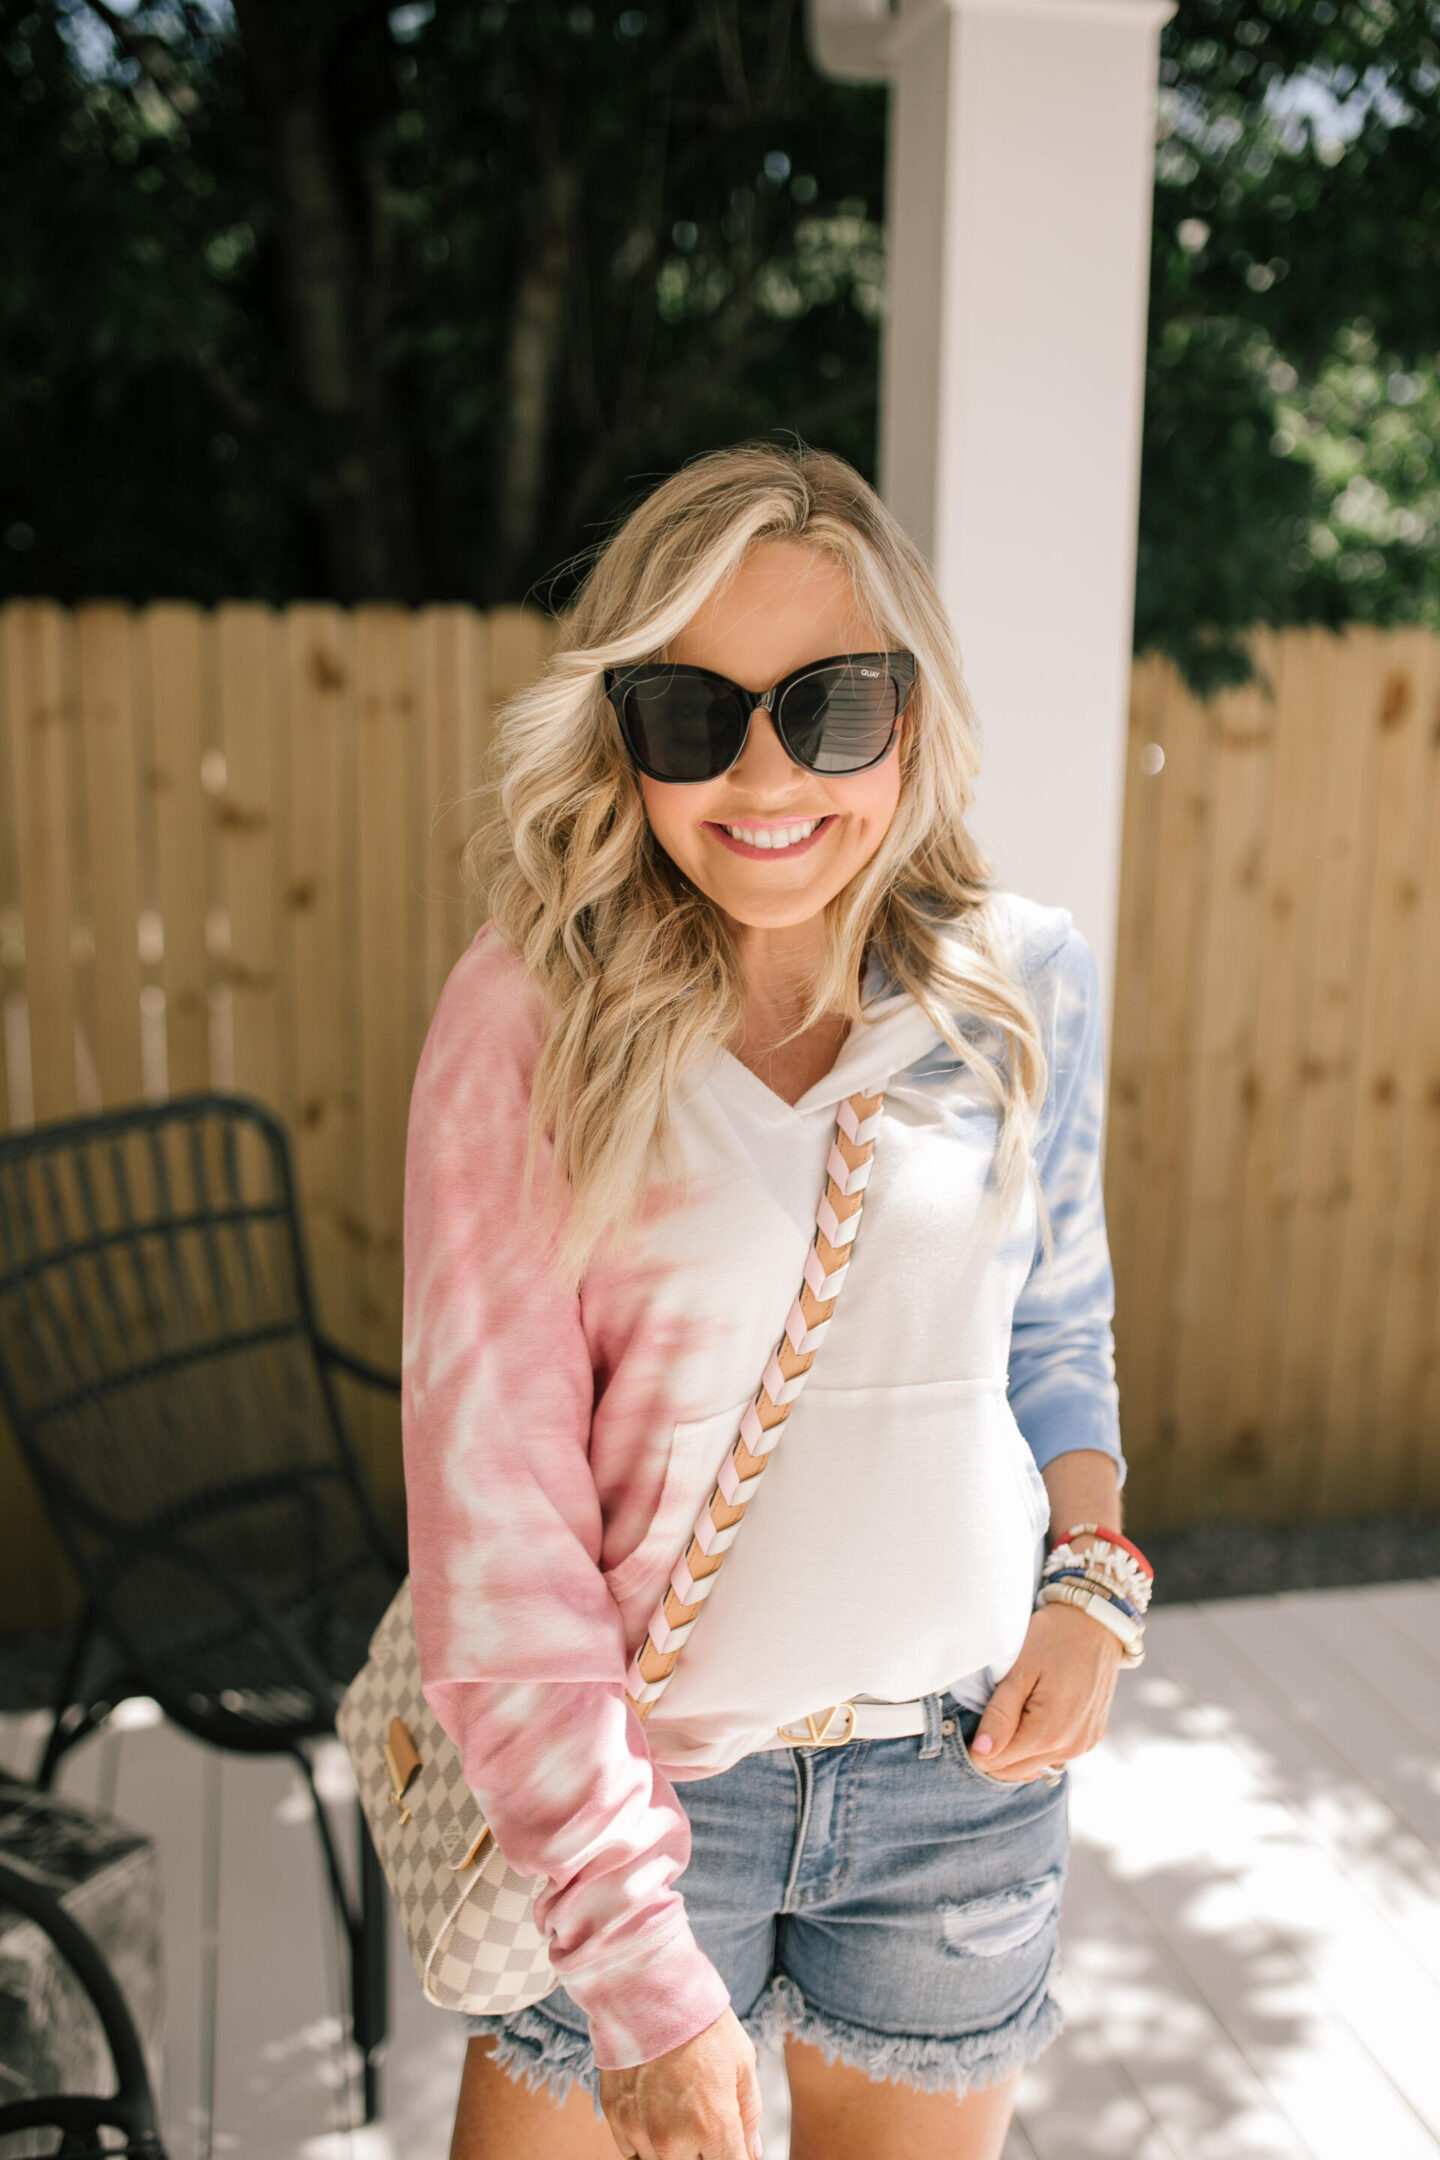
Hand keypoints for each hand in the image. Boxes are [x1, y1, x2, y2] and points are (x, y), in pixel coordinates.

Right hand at [599, 2007, 763, 2159]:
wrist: (649, 1987)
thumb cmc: (699, 2020)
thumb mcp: (742, 2062)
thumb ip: (749, 2114)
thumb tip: (752, 2152)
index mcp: (712, 2126)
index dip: (735, 2156)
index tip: (733, 2146)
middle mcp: (673, 2139)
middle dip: (705, 2151)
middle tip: (705, 2119)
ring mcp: (640, 2131)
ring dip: (675, 2150)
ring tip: (681, 2112)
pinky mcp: (615, 2118)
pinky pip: (631, 2152)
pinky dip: (646, 2143)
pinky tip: (656, 2115)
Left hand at [968, 1597, 1123, 1782]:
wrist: (1098, 1623)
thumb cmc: (1054, 1638)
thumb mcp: (1019, 1670)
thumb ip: (1000, 1715)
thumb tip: (981, 1754)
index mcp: (1049, 1732)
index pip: (995, 1763)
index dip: (976, 1744)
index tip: (974, 1716)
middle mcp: (1070, 1747)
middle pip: (1013, 1770)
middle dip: (995, 1749)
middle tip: (989, 1711)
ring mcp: (1083, 1744)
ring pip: (1034, 1766)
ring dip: (1016, 1749)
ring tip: (1013, 1710)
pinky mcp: (1091, 1737)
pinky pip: (1055, 1755)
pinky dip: (1038, 1745)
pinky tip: (1033, 1716)